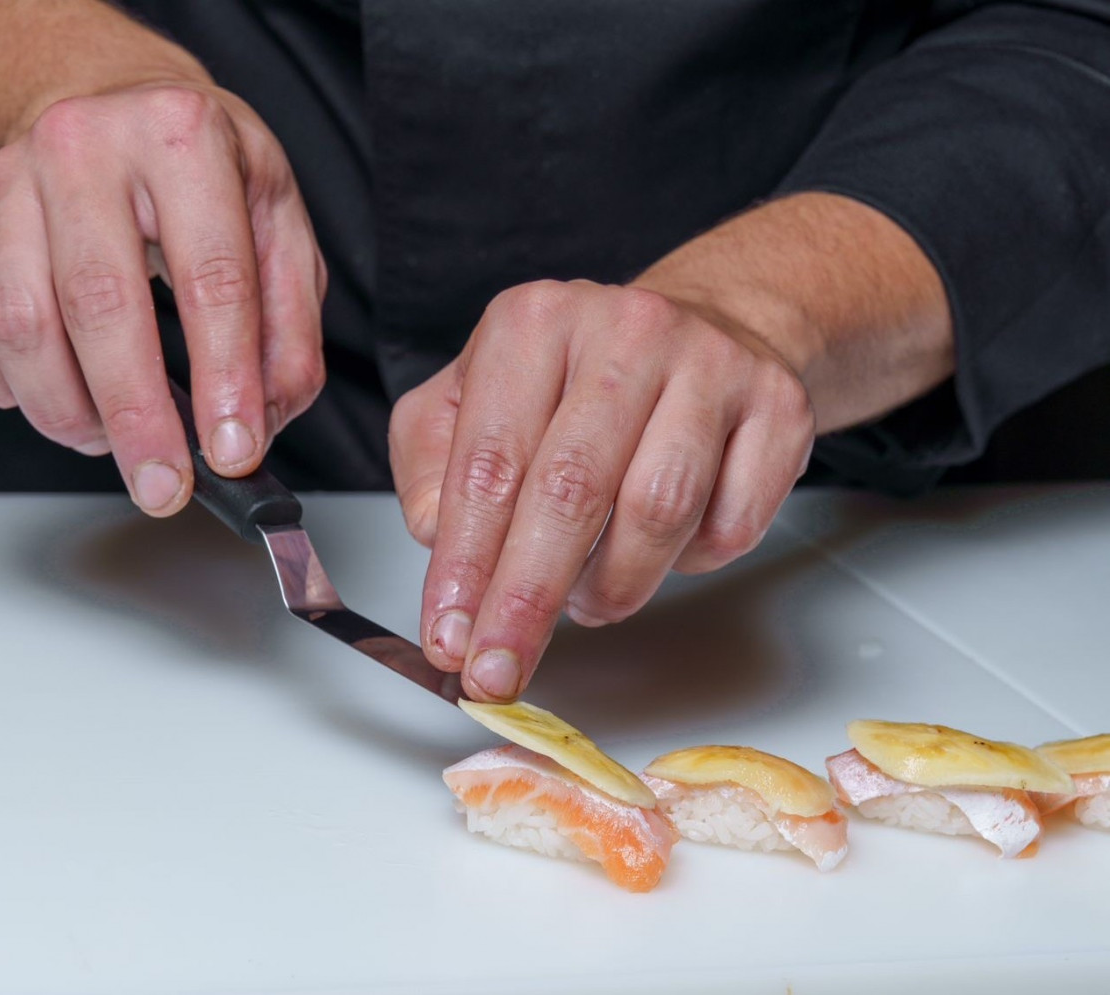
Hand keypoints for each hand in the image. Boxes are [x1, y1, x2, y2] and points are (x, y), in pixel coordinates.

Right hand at [0, 81, 325, 513]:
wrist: (115, 106)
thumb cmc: (205, 175)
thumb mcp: (280, 228)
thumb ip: (289, 329)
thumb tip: (261, 419)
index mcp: (184, 138)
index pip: (211, 279)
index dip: (224, 379)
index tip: (233, 451)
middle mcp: (86, 147)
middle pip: (101, 306)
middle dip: (137, 416)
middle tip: (164, 484)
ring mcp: (11, 181)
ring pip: (19, 325)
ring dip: (69, 411)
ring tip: (114, 441)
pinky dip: (9, 390)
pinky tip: (58, 400)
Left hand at [389, 279, 814, 700]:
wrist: (708, 330)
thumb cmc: (579, 381)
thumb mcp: (476, 397)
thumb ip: (435, 464)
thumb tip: (440, 538)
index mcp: (533, 322)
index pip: (488, 461)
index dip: (465, 562)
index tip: (451, 637)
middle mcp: (625, 330)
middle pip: (571, 490)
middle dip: (528, 598)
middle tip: (502, 670)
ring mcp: (712, 364)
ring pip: (658, 512)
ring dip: (613, 585)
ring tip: (588, 599)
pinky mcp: (779, 407)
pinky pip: (732, 525)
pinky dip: (690, 563)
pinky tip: (664, 547)